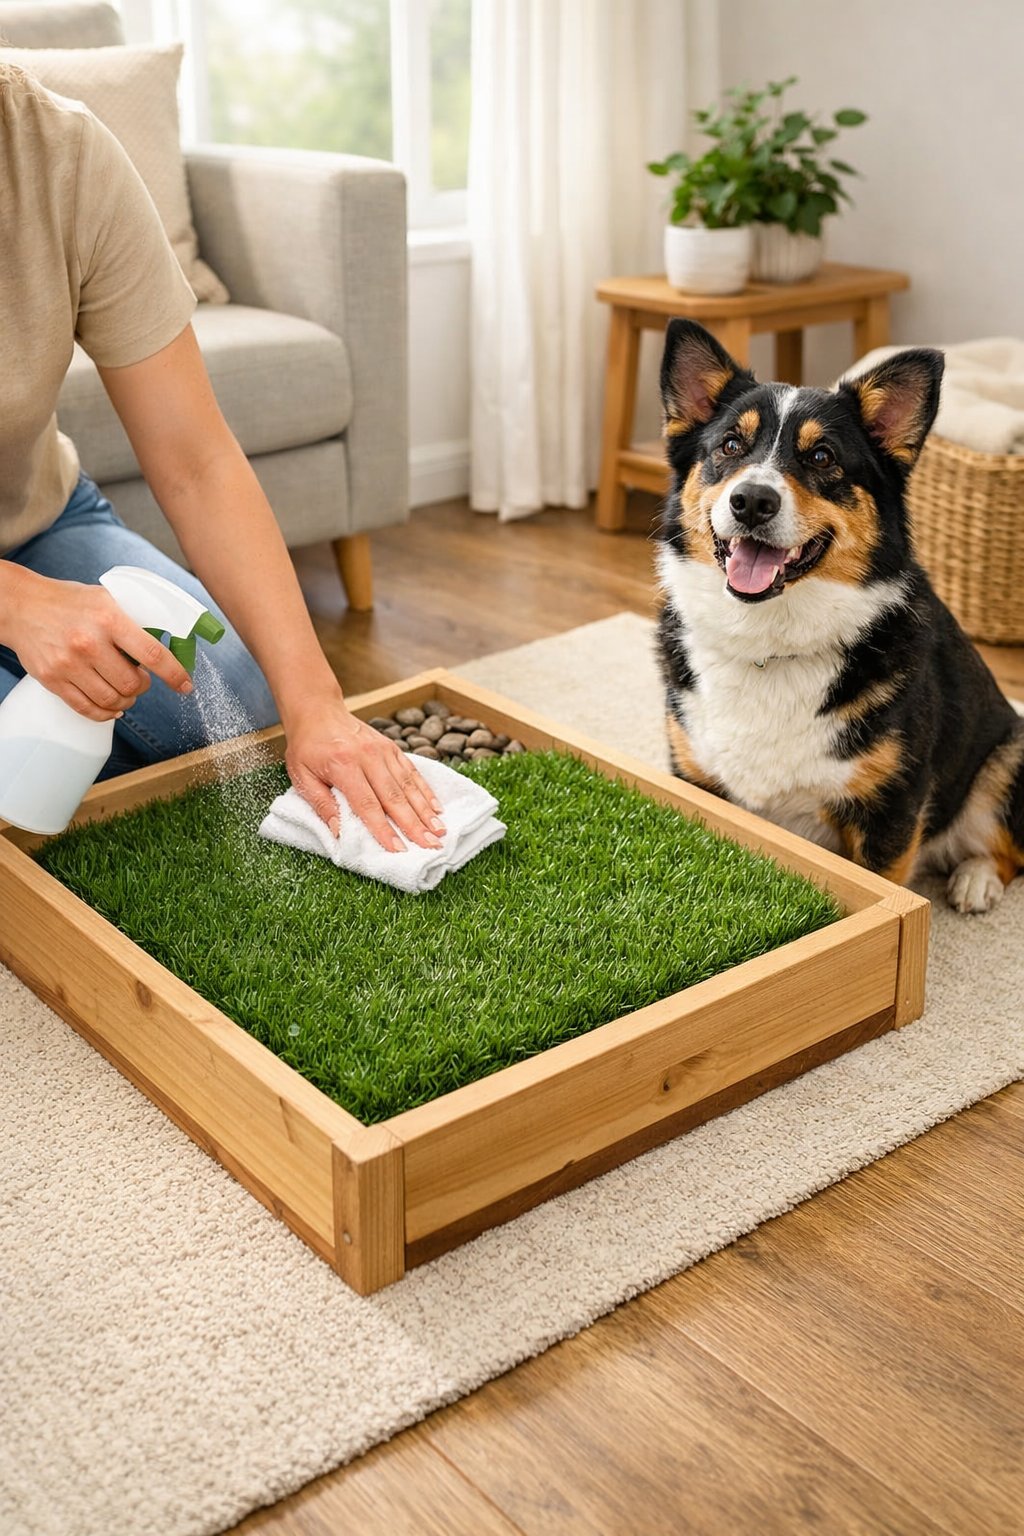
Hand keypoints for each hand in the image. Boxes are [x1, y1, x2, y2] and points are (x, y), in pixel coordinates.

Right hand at [2, 568, 192, 720]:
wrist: (23, 606)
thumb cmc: (69, 602)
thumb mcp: (107, 599)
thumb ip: (133, 619)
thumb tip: (167, 641)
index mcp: (109, 618)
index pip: (152, 654)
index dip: (174, 674)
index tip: (185, 685)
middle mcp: (89, 642)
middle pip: (132, 684)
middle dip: (143, 686)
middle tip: (141, 680)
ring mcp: (69, 664)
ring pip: (112, 700)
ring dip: (126, 701)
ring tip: (125, 691)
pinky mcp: (53, 679)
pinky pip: (87, 708)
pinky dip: (105, 713)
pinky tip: (112, 707)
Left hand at [284, 695, 446, 852]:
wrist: (318, 711)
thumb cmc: (307, 747)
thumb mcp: (302, 776)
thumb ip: (321, 805)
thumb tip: (339, 833)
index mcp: (343, 765)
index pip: (367, 804)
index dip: (384, 829)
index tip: (398, 849)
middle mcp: (368, 757)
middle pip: (395, 797)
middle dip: (414, 825)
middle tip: (431, 845)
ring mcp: (383, 750)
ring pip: (408, 785)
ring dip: (426, 810)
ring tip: (440, 831)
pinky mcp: (391, 747)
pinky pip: (412, 771)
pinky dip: (425, 791)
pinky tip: (437, 808)